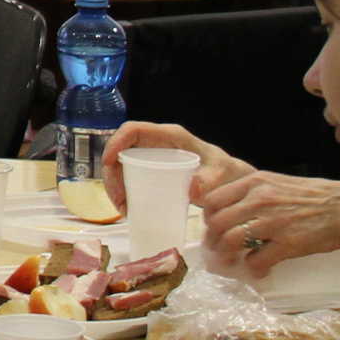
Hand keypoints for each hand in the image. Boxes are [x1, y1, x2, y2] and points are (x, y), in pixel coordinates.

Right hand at [101, 121, 253, 208]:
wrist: (231, 180)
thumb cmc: (225, 172)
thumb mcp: (219, 175)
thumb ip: (208, 181)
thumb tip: (191, 190)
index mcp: (169, 136)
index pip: (133, 130)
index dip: (115, 142)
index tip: (108, 164)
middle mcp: (156, 142)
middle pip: (121, 150)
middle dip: (112, 174)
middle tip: (119, 200)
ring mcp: (152, 155)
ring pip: (121, 164)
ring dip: (116, 185)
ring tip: (124, 209)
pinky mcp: (152, 168)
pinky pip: (129, 175)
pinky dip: (124, 191)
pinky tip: (129, 207)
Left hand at [198, 168, 339, 276]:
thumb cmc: (311, 196)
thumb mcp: (275, 182)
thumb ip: (250, 192)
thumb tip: (227, 208)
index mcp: (253, 183)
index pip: (213, 200)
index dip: (207, 216)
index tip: (210, 226)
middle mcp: (258, 200)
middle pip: (217, 222)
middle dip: (211, 239)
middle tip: (215, 248)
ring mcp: (272, 222)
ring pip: (231, 241)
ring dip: (226, 255)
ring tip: (229, 262)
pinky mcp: (287, 243)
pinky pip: (258, 260)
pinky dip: (253, 268)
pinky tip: (258, 269)